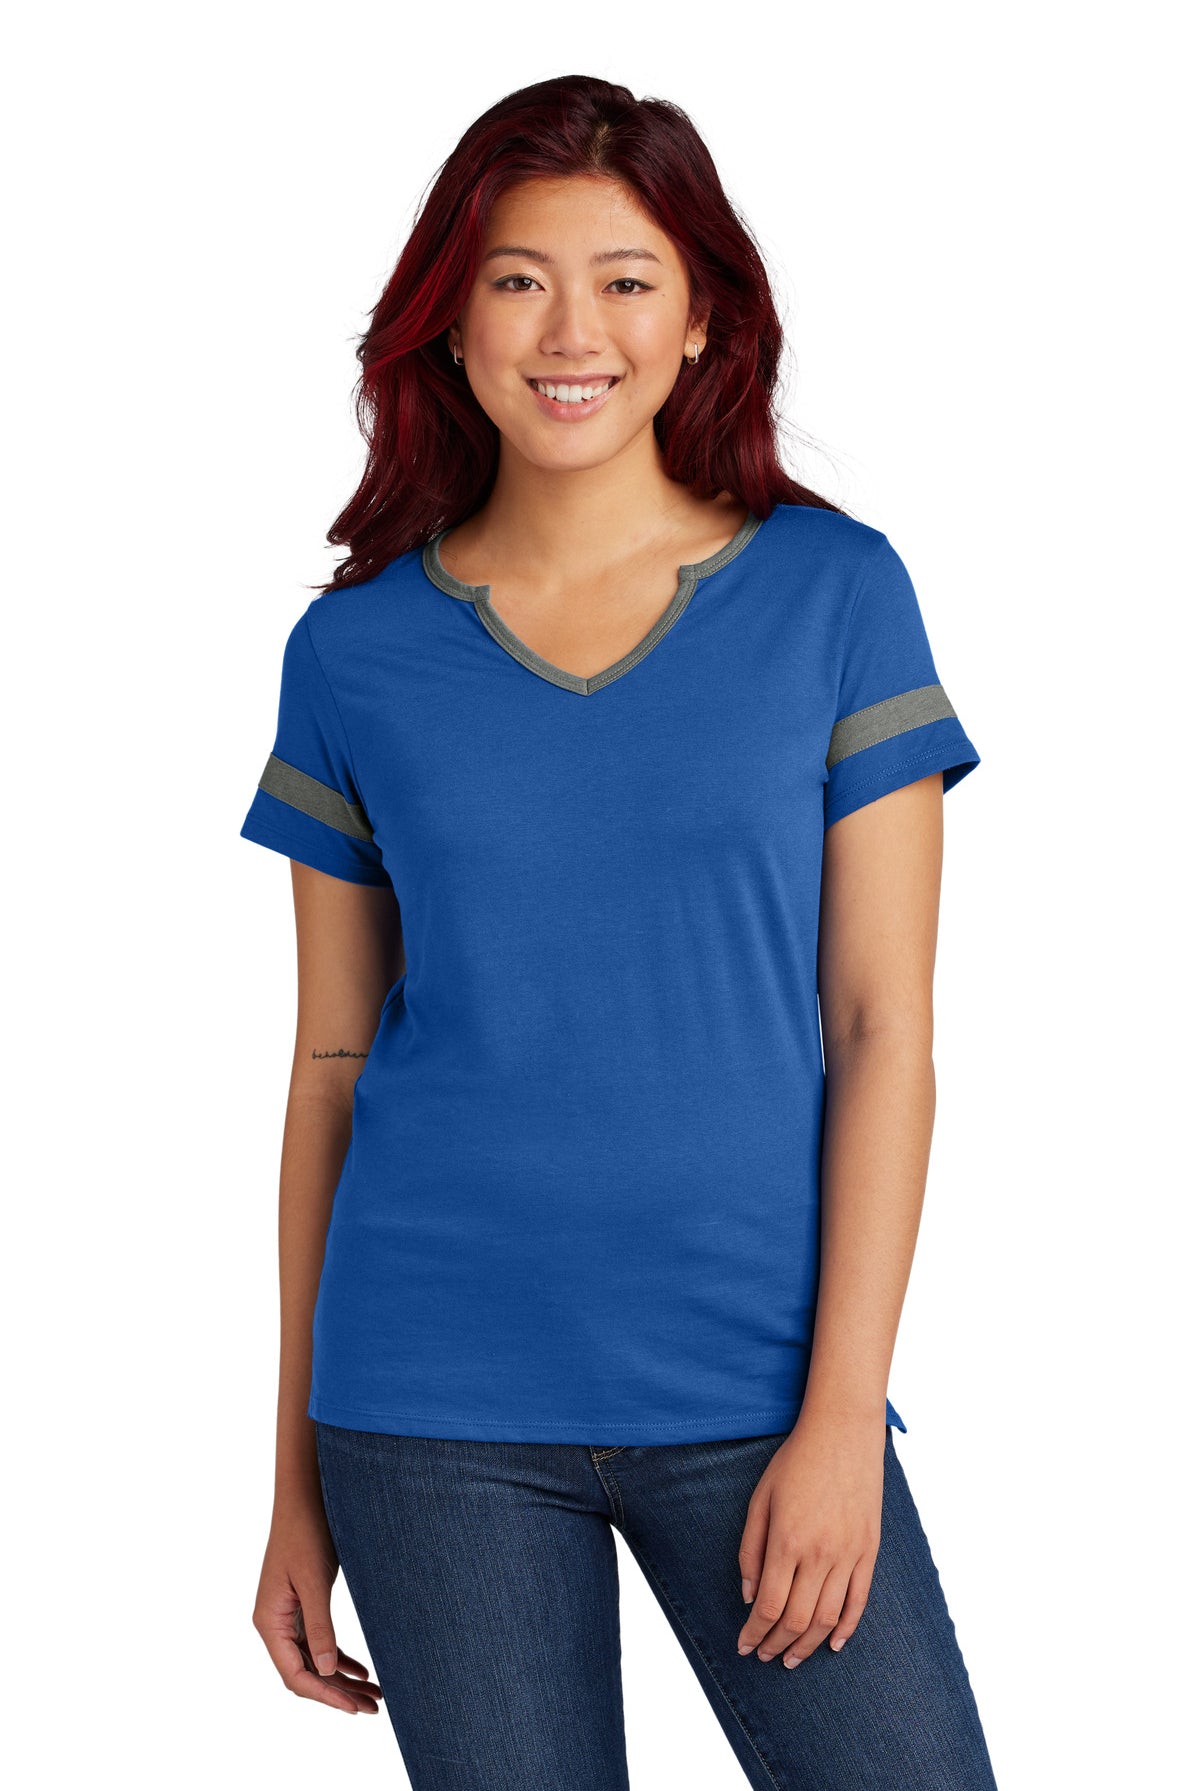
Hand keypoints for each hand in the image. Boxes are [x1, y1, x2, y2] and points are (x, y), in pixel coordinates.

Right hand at [253, 1500, 383, 1714]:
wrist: (304, 1496)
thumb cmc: (305, 1532)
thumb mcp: (314, 1581)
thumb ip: (319, 1626)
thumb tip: (329, 1670)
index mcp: (269, 1622)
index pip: (295, 1675)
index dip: (325, 1695)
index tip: (353, 1708)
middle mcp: (274, 1623)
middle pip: (306, 1673)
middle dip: (338, 1693)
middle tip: (373, 1708)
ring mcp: (287, 1615)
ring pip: (315, 1660)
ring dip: (342, 1679)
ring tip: (375, 1696)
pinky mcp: (302, 1605)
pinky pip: (319, 1642)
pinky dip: (340, 1659)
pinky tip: (362, 1671)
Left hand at [736, 1411, 884, 1666]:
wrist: (843, 1434)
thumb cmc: (795, 1462)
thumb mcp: (760, 1499)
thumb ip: (751, 1549)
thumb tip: (749, 1595)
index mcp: (787, 1541)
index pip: (768, 1607)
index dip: (754, 1634)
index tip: (743, 1645)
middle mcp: (819, 1554)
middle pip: (797, 1620)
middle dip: (776, 1645)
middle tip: (763, 1657)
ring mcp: (848, 1554)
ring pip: (827, 1618)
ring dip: (807, 1646)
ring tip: (791, 1658)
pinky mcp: (869, 1550)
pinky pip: (859, 1600)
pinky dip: (846, 1628)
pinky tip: (832, 1644)